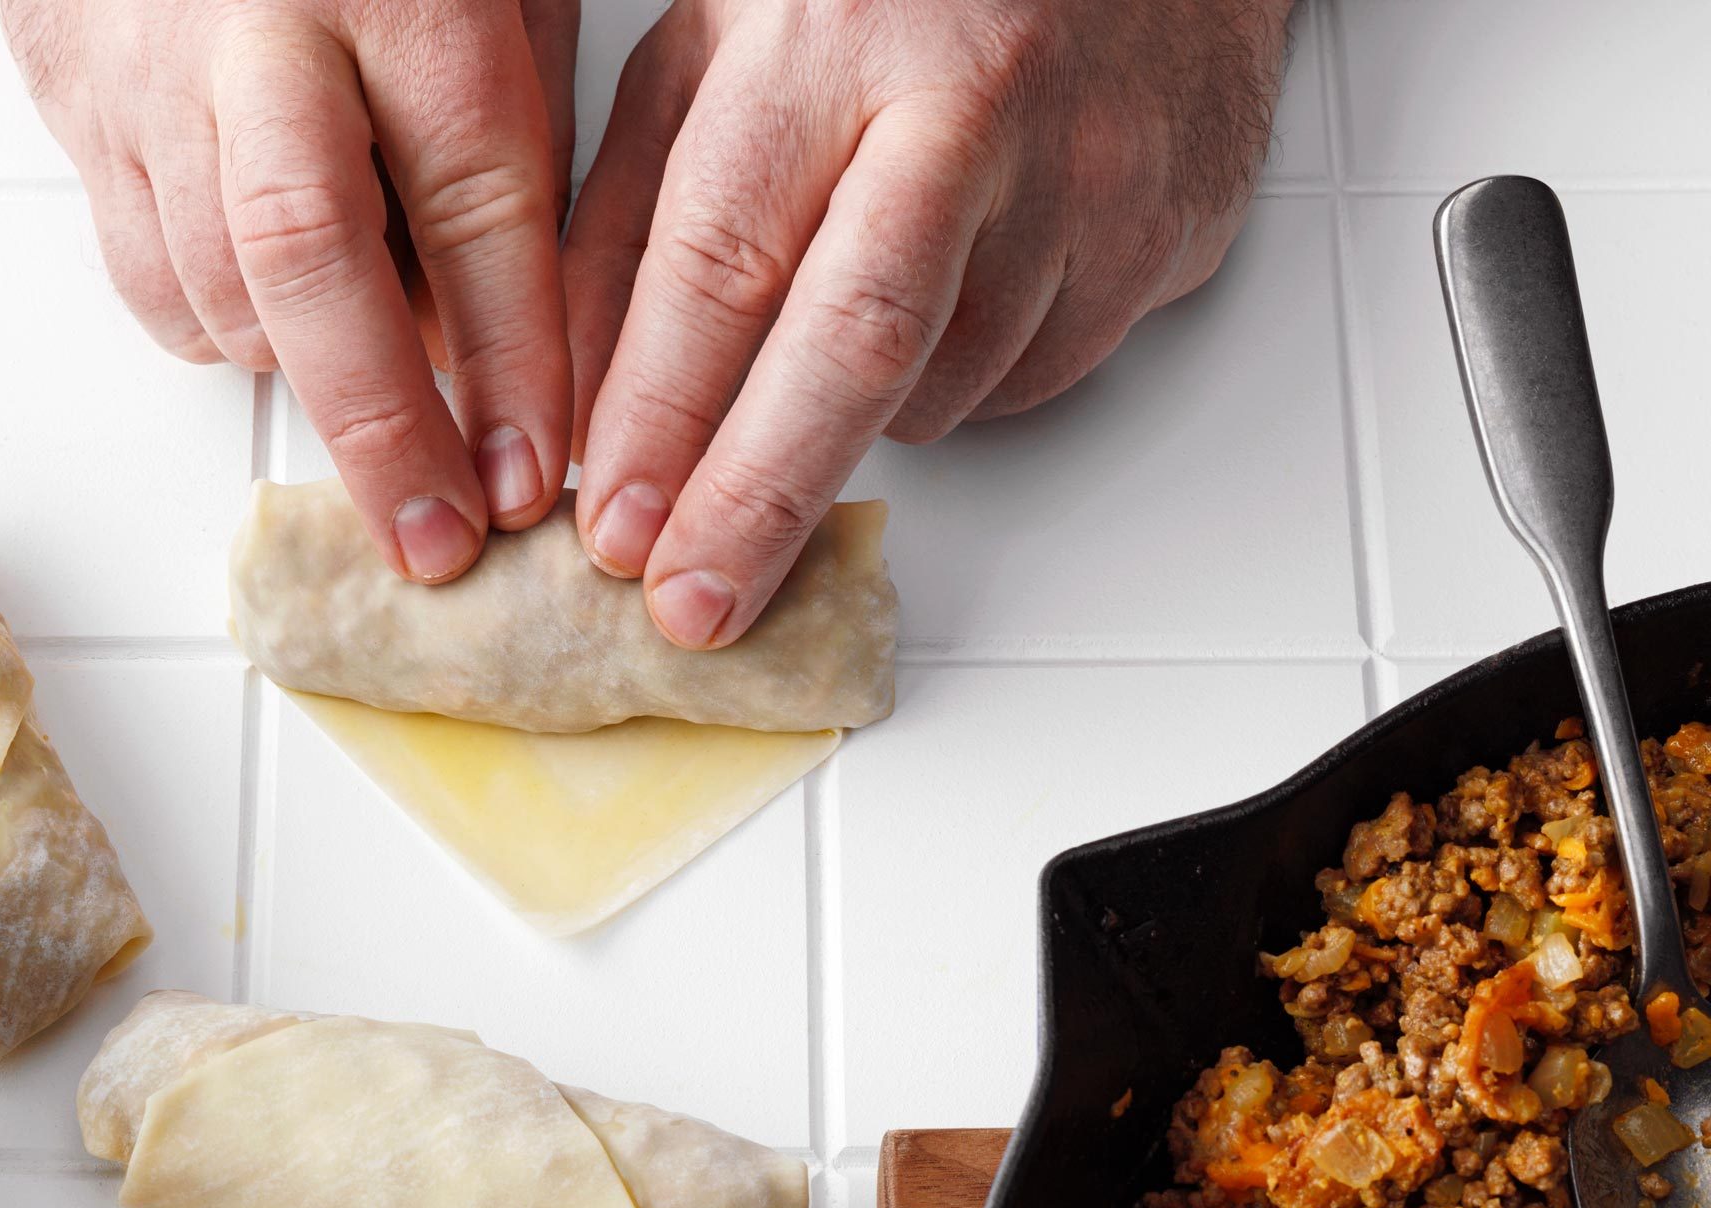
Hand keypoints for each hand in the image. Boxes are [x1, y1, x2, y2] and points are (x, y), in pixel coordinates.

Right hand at [3, 0, 578, 580]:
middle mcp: (257, 29)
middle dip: (379, 425)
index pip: (478, 200)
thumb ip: (512, 125)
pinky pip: (142, 265)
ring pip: (215, 284)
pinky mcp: (64, 91)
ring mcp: (141, 64)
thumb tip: (514, 330)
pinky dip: (218, 322)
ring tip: (374, 402)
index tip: (534, 475)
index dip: (513, 357)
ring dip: (302, 373)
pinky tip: (272, 308)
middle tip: (434, 543)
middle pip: (309, 257)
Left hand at [564, 0, 1294, 646]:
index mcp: (839, 39)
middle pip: (856, 354)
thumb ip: (630, 220)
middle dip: (759, 503)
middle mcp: (977, 107)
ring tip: (842, 318)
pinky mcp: (1172, 233)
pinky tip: (955, 284)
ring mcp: (1096, 175)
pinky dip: (966, 375)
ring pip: (948, 387)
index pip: (726, 264)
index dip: (661, 416)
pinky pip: (1037, 374)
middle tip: (692, 608)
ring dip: (862, 415)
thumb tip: (577, 406)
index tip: (612, 526)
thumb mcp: (719, 45)